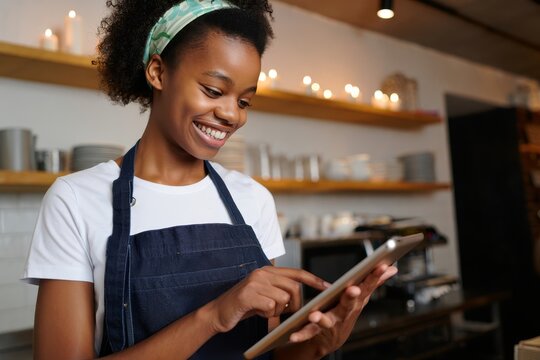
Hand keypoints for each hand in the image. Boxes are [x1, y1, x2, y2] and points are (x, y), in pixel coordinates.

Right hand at [207, 266, 328, 332]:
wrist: (218, 312)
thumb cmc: (244, 305)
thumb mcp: (265, 295)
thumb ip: (280, 291)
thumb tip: (300, 297)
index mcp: (268, 270)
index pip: (297, 272)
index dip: (314, 279)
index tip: (328, 286)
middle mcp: (262, 272)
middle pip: (293, 287)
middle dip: (295, 304)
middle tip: (287, 312)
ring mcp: (255, 282)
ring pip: (283, 299)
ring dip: (278, 311)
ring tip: (265, 311)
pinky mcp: (248, 294)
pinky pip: (271, 307)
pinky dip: (267, 315)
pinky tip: (257, 312)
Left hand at [288, 264, 396, 355]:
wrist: (330, 341)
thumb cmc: (345, 314)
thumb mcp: (361, 298)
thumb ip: (374, 283)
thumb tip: (391, 268)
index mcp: (355, 302)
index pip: (367, 287)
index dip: (375, 277)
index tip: (382, 266)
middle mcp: (346, 313)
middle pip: (350, 303)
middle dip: (352, 296)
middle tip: (354, 289)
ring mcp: (333, 324)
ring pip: (328, 320)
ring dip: (323, 318)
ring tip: (315, 315)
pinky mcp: (318, 332)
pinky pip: (309, 332)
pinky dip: (302, 334)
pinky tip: (294, 335)